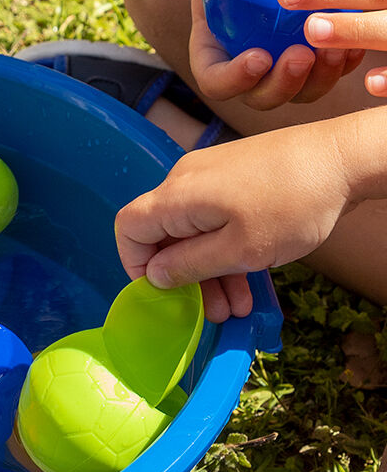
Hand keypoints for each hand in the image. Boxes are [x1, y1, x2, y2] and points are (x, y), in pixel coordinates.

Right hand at [114, 122, 352, 321]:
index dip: (135, 265)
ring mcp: (210, 177)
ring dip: (210, 271)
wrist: (344, 157)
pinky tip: (249, 279)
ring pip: (193, 231)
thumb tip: (155, 275)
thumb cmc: (294, 203)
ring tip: (238, 306)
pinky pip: (214, 219)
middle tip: (212, 313)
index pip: (128, 228)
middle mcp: (185, 181)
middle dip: (186, 278)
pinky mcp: (233, 177)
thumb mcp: (240, 250)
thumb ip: (189, 266)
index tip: (162, 294)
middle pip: (165, 235)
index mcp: (177, 196)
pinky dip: (225, 249)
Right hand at [171, 0, 364, 109]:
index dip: (234, 79)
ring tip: (336, 50)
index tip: (258, 56)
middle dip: (283, 84)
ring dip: (319, 80)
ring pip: (302, 93)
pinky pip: (332, 74)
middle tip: (302, 55)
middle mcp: (248, 71)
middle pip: (262, 97)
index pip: (216, 82)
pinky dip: (346, 64)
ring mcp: (283, 69)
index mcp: (214, 53)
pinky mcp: (316, 60)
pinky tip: (355, 39)